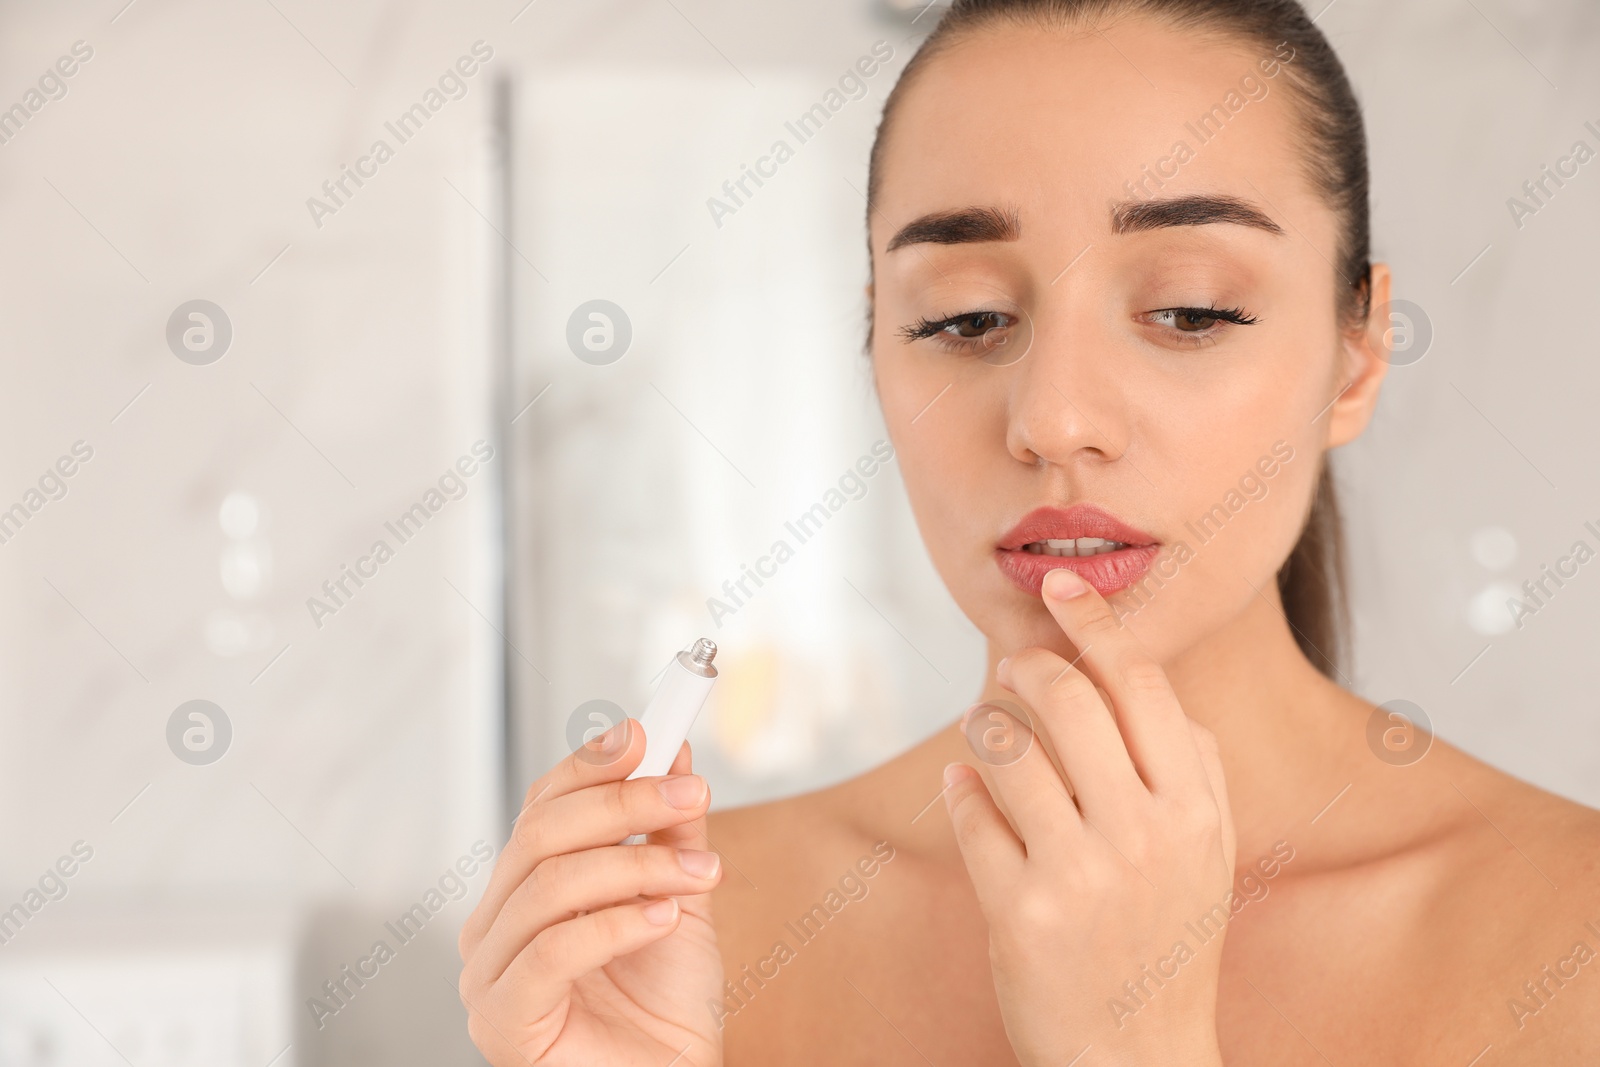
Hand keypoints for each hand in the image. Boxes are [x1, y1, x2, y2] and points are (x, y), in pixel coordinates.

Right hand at [457, 720, 725, 1065]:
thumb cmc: (665, 1006)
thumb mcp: (677, 896)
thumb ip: (669, 828)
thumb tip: (672, 751)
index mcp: (522, 891)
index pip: (541, 808)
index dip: (592, 765)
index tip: (650, 733)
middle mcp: (493, 926)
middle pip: (541, 836)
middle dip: (623, 803)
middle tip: (692, 792)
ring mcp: (488, 975)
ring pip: (551, 886)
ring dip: (638, 865)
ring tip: (701, 872)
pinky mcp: (503, 1021)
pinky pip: (552, 952)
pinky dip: (615, 924)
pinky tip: (666, 918)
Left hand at [944, 567, 1236, 1066]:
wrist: (1137, 1059)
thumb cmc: (1168, 942)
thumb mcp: (1211, 854)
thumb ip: (1195, 766)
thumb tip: (1146, 682)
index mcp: (1196, 810)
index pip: (1140, 683)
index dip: (1094, 621)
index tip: (1060, 582)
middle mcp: (1143, 835)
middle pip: (1065, 698)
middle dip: (1029, 665)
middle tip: (1016, 663)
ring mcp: (1079, 875)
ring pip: (1004, 746)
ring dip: (985, 725)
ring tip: (985, 729)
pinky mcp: (1020, 912)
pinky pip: (970, 812)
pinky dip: (960, 788)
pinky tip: (965, 788)